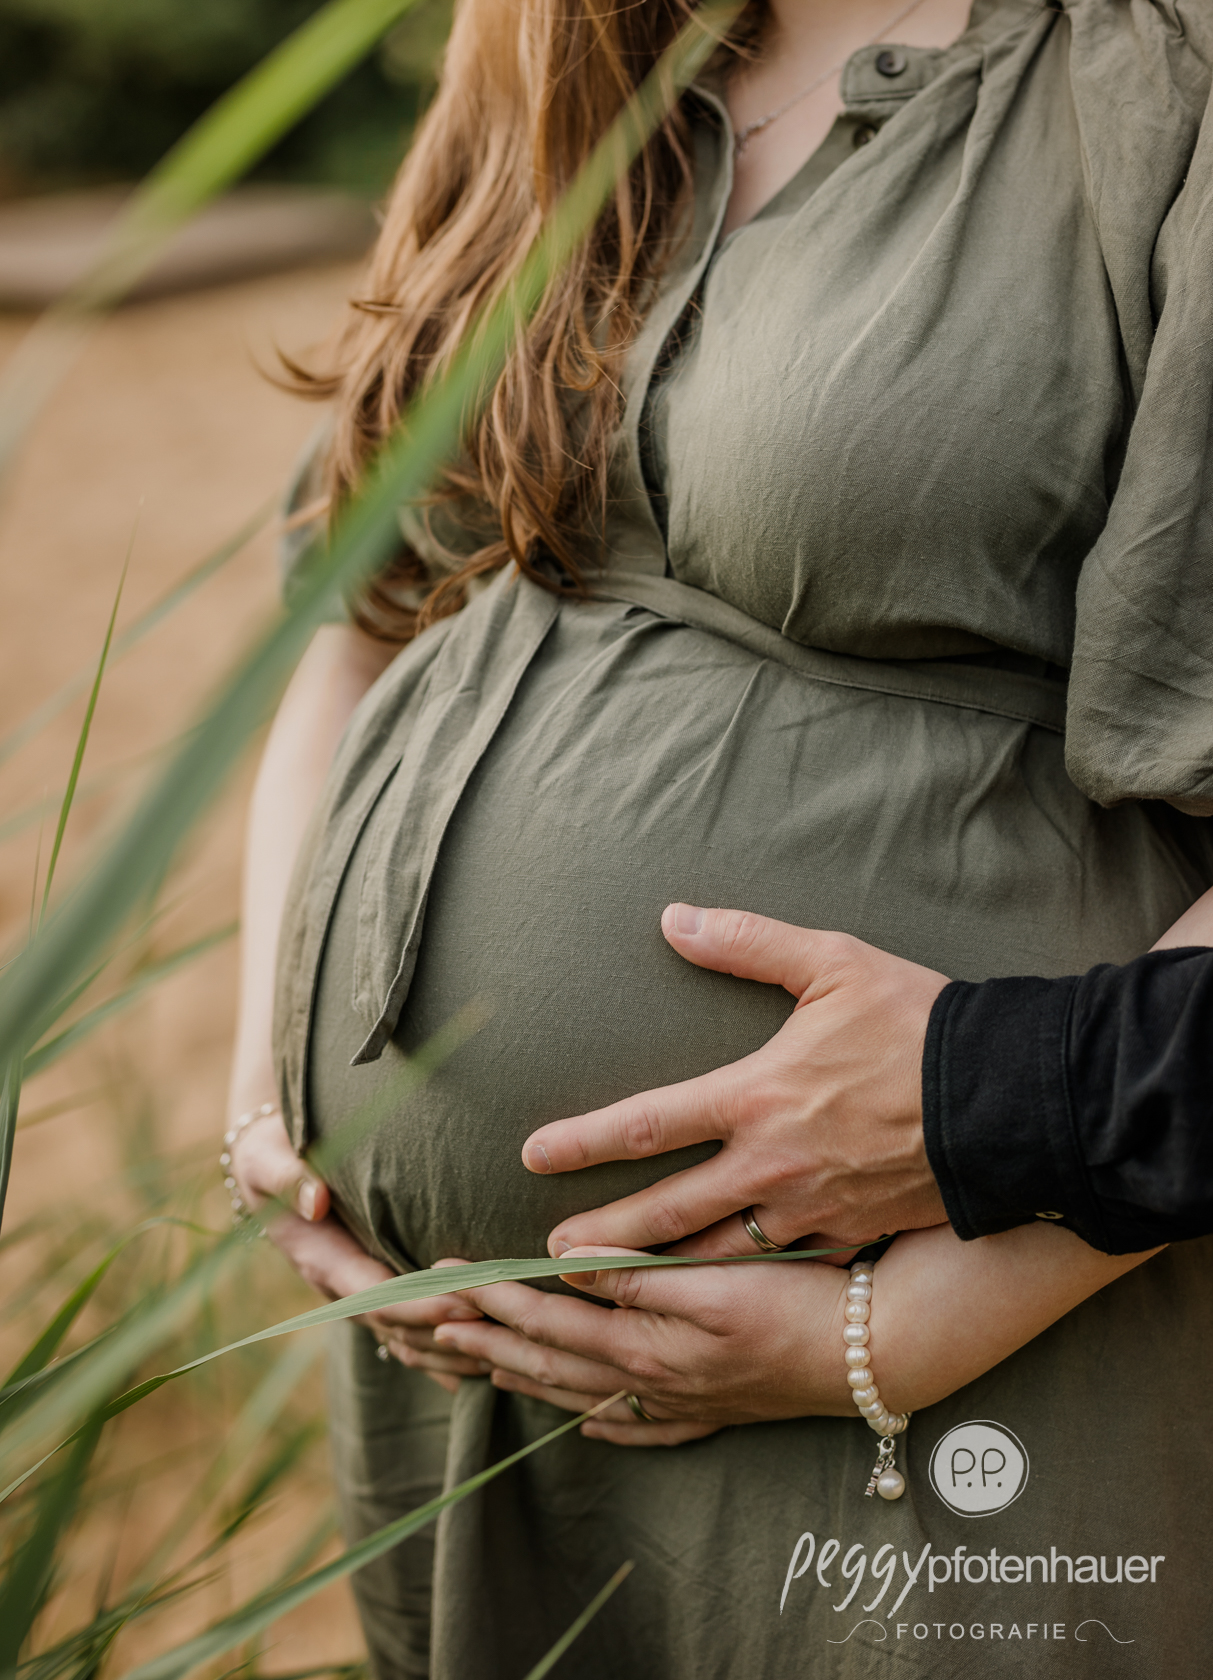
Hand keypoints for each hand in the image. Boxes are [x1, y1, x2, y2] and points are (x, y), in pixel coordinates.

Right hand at [230, 1110, 488, 1390]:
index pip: (376, 1296)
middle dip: (452, 1332)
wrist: (265, 1167)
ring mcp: (360, 1299)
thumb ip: (289, 1177)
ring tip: (512, 1349)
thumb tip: (316, 1199)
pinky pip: (413, 1338)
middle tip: (507, 1327)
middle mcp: (343, 1291)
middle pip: (402, 1329)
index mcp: (322, 1260)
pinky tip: (491, 1365)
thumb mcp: (266, 1156)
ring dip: (456, 1352)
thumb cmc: (271, 1153)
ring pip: (410, 1343)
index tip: (464, 1301)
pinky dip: (449, 1354)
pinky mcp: (377, 1296)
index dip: (420, 1304)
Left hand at [432, 1246, 851, 1445]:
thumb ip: (636, 1273)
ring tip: (483, 1366)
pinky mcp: (714, 1410)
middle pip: (553, 1364)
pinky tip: (589, 1425)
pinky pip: (641, 1428)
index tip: (444, 1282)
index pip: (549, 1322)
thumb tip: (565, 1261)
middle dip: (489, 1343)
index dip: (493, 1300)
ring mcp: (683, 1403)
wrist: (877, 1354)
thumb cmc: (799, 1304)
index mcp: (646, 1344)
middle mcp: (654, 1382)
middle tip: (433, 1327)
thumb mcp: (716, 1280)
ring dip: (528, 1377)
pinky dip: (605, 1425)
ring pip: (586, 1395)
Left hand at [522, 906, 950, 1257]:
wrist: (1011, 1101)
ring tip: (610, 1289)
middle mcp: (773, 1165)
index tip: (532, 1154)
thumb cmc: (921, 1025)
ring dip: (658, 1274)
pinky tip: (713, 1296)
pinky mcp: (851, 1236)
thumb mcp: (834, 964)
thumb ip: (748, 942)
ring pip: (718, 1255)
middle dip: (602, 1239)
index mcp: (759, 1097)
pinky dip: (738, 1283)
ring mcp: (813, 1210)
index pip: (649, 1122)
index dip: (584, 1141)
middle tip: (548, 1257)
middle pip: (666, 1212)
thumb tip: (674, 918)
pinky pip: (781, 1267)